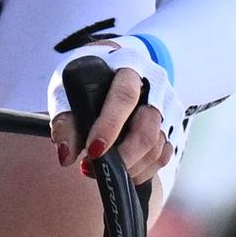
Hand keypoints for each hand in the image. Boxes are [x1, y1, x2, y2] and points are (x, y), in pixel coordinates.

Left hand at [48, 39, 177, 185]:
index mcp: (128, 65)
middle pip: (146, 129)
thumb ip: (64, 123)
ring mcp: (166, 106)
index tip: (93, 150)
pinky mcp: (170, 126)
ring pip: (156, 148)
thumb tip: (66, 155)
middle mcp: (154, 84)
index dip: (110, 125)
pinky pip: (162, 157)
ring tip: (99, 168)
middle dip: (121, 157)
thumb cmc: (86, 82)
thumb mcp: (66, 93)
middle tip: (93, 167)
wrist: (106, 73)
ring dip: (128, 167)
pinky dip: (140, 171)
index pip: (125, 96)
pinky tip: (119, 168)